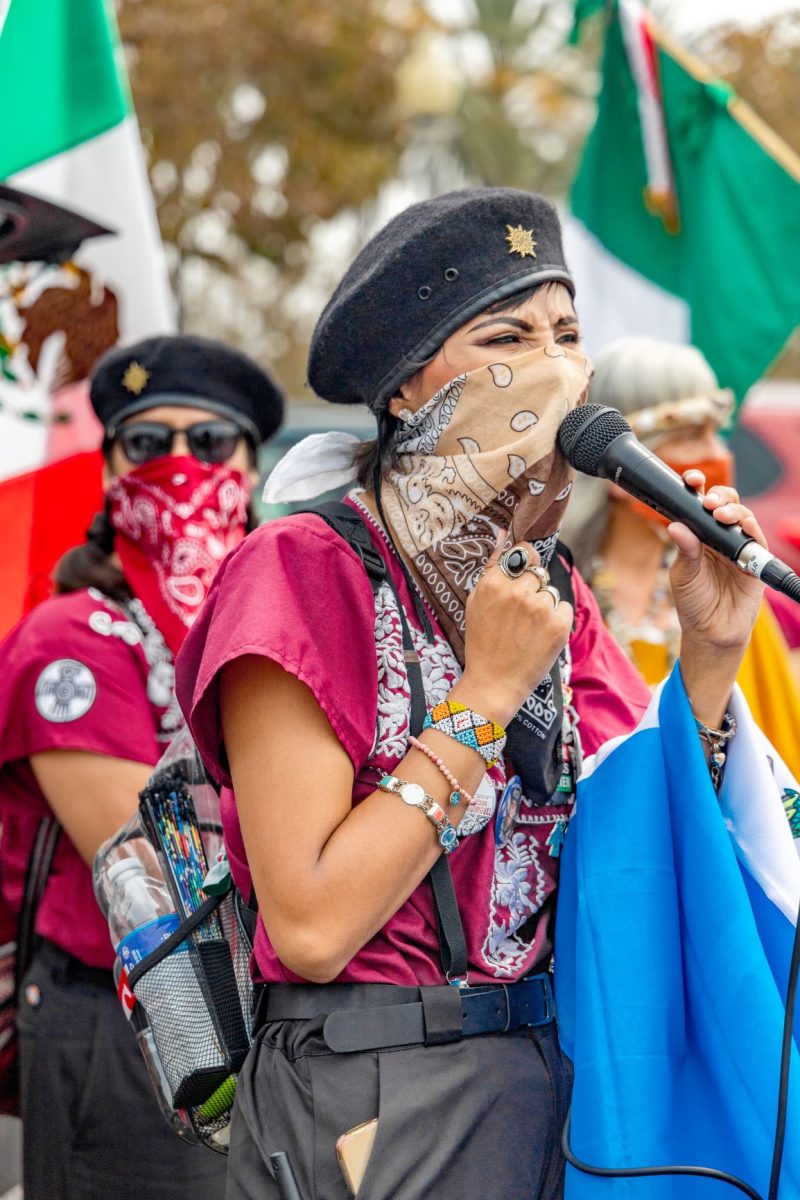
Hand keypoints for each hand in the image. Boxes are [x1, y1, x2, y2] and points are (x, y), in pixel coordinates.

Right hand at [454, 531, 572, 725]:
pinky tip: (540, 635)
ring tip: (528, 629)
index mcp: (494, 583)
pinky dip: (556, 619)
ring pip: (551, 591)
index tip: (524, 576)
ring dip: (544, 606)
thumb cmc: (482, 643)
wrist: (494, 682)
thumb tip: (503, 533)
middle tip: (520, 615)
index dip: (525, 564)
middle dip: (533, 588)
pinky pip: (563, 607)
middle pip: (538, 572)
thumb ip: (491, 566)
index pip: (523, 553)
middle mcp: (517, 591)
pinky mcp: (558, 624)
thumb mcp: (477, 601)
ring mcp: (539, 607)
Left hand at [667, 474, 764, 650]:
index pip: (698, 504)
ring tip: (720, 515)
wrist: (711, 633)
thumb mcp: (683, 575)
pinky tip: (743, 526)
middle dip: (718, 496)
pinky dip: (752, 530)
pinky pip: (758, 540)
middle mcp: (719, 537)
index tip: (691, 479)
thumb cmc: (694, 602)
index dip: (697, 488)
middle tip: (708, 503)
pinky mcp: (755, 561)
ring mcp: (739, 547)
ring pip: (743, 517)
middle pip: (725, 504)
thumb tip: (676, 525)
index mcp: (698, 535)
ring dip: (733, 511)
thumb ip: (684, 550)